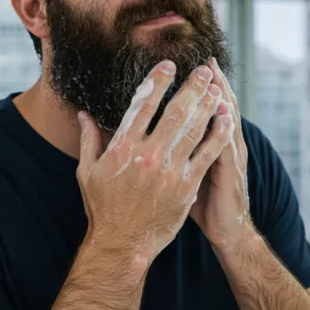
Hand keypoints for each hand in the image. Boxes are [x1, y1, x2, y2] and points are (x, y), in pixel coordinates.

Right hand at [76, 60, 234, 265]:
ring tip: (216, 88)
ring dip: (207, 105)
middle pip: (175, 111)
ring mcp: (170, 170)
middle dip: (191, 87)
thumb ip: (88, 140)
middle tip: (202, 71)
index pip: (143, 105)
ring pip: (194, 129)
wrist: (122, 243)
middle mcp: (148, 155)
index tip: (168, 66)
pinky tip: (225, 119)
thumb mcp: (87, 172)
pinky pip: (206, 155)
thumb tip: (84, 115)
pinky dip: (217, 135)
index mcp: (122, 147)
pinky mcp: (187, 186)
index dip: (157, 81)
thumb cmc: (103, 208)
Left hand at [189, 58, 252, 251]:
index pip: (202, 109)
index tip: (187, 68)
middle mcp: (222, 145)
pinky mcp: (230, 174)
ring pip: (227, 121)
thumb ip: (178, 149)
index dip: (196, 89)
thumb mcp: (191, 172)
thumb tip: (153, 133)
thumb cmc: (204, 203)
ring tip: (215, 78)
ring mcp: (229, 157)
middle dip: (212, 84)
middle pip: (218, 107)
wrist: (228, 231)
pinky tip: (223, 114)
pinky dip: (226, 129)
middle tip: (206, 61)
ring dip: (222, 99)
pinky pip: (227, 148)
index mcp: (207, 143)